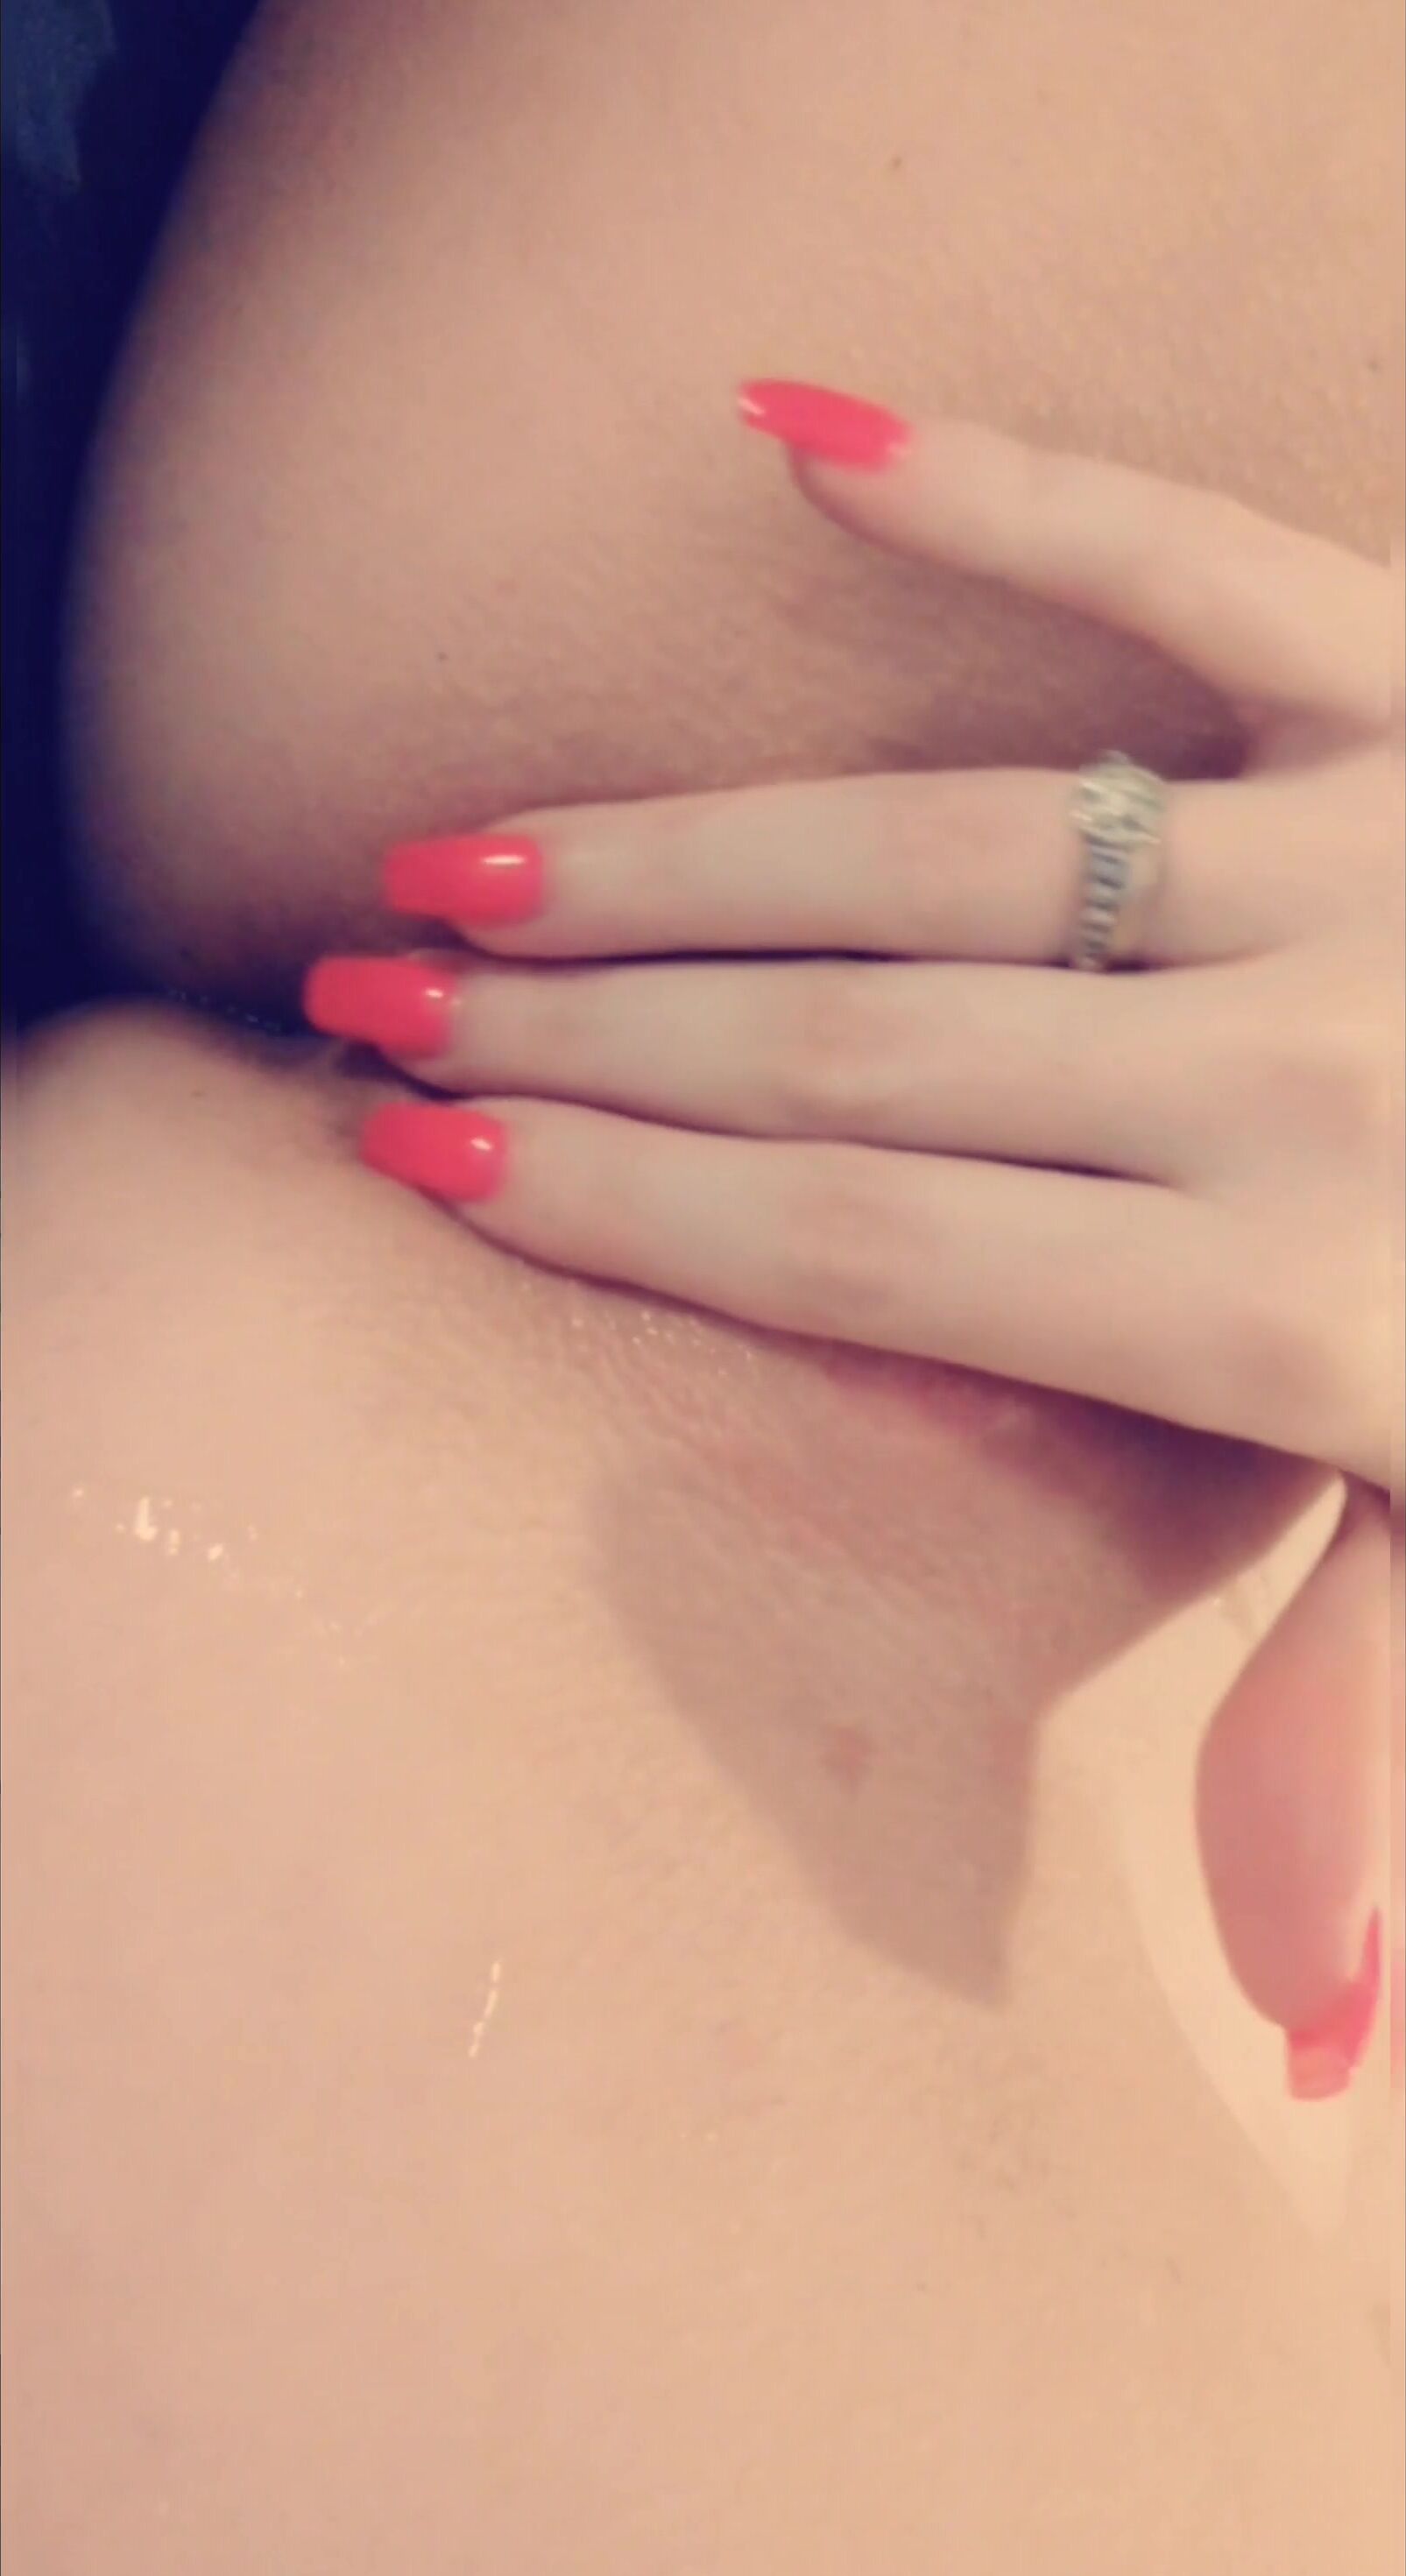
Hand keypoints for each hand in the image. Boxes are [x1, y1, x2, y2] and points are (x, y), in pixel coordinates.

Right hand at [308, 382, 1402, 2086]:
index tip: (427, 1152)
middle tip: (372, 987)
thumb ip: (1365, 1736)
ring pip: (950, 851)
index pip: (874, 1249)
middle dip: (589, 1025)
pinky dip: (1009, 491)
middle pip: (857, 1052)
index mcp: (1287, 1308)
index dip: (632, 1205)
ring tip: (474, 845)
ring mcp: (1366, 862)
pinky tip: (796, 432)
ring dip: (684, 849)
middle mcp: (1301, 1076)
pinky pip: (1195, 562)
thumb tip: (1310, 2039)